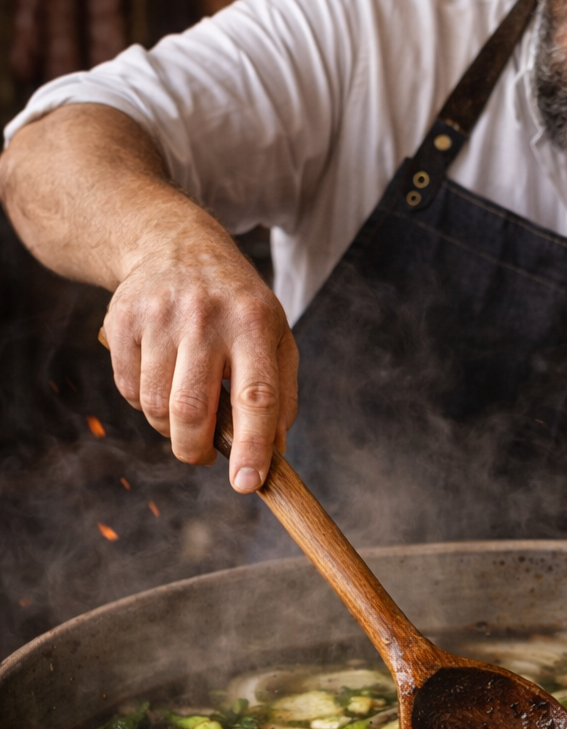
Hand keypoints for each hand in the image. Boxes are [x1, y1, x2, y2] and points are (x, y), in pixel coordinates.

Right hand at [100, 223, 297, 490]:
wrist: (175, 244)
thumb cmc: (237, 305)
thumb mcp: (276, 337)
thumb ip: (282, 397)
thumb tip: (273, 456)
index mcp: (254, 323)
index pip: (256, 396)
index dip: (252, 447)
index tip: (247, 484)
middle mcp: (205, 317)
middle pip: (193, 409)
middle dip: (195, 450)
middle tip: (204, 457)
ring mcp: (159, 316)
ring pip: (155, 406)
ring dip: (170, 429)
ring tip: (185, 411)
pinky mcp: (122, 321)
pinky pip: (128, 390)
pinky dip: (144, 403)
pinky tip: (161, 380)